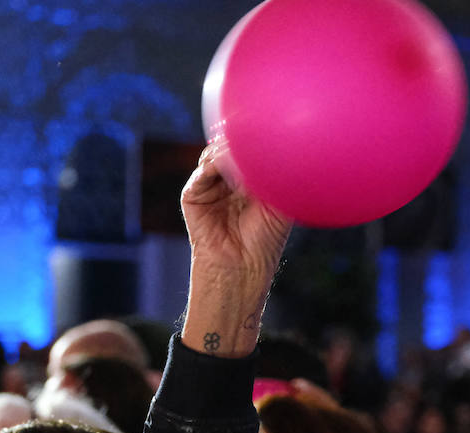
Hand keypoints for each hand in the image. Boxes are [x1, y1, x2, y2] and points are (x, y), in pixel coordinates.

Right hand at [180, 147, 292, 357]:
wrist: (242, 267)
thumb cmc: (265, 241)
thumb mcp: (276, 204)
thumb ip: (274, 176)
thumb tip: (275, 148)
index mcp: (248, 182)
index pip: (248, 151)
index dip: (255, 138)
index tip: (266, 127)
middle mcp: (227, 181)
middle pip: (228, 147)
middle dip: (239, 138)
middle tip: (251, 130)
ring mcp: (209, 186)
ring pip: (214, 155)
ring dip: (227, 150)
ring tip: (242, 151)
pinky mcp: (193, 195)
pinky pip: (202, 172)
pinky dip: (215, 165)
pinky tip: (228, 163)